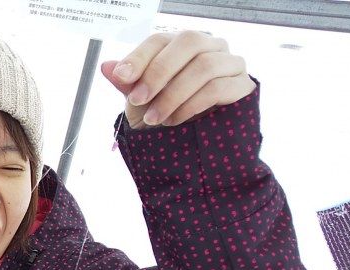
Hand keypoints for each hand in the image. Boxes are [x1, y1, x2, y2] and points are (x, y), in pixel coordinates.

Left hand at [100, 31, 255, 129]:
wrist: (192, 149)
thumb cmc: (165, 116)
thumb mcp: (140, 102)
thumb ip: (127, 83)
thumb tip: (107, 67)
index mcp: (180, 45)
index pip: (160, 40)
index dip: (140, 56)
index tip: (122, 77)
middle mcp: (209, 46)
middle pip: (188, 42)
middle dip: (159, 72)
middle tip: (138, 100)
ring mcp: (230, 63)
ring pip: (205, 65)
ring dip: (174, 94)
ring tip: (156, 118)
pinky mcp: (242, 85)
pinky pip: (219, 88)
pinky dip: (191, 105)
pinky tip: (175, 120)